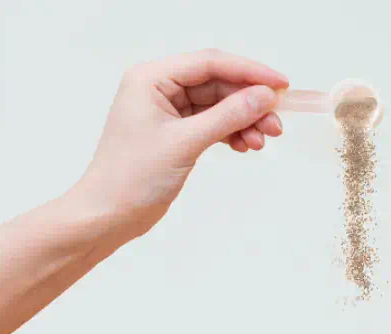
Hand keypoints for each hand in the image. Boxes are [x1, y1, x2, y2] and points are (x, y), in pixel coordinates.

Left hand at [71, 50, 289, 238]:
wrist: (110, 213)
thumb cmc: (133, 176)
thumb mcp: (185, 142)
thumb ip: (227, 116)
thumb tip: (263, 96)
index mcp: (151, 78)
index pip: (209, 63)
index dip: (248, 71)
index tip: (280, 84)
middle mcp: (159, 88)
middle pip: (217, 84)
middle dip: (249, 103)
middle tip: (277, 124)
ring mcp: (167, 112)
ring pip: (217, 107)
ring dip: (243, 121)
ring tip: (263, 141)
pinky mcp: (175, 134)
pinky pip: (211, 125)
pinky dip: (231, 134)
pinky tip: (244, 146)